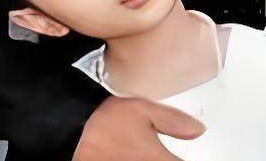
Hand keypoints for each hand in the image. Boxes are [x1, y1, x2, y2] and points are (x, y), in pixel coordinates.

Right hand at [73, 95, 201, 160]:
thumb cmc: (102, 122)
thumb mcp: (143, 110)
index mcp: (157, 160)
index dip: (183, 160)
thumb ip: (173, 121)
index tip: (180, 156)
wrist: (67, 133)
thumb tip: (198, 130)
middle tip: (166, 154)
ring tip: (141, 153)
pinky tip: (134, 157)